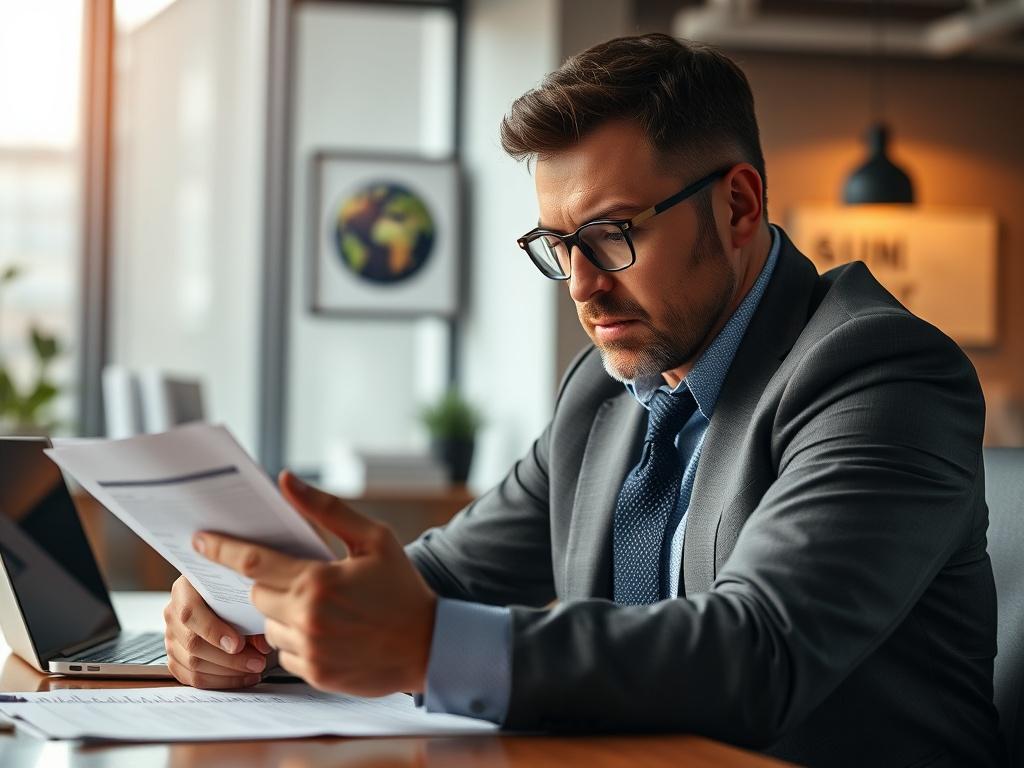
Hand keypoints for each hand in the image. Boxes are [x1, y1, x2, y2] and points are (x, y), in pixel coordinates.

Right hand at [163, 576, 272, 688]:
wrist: (217, 592)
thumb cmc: (231, 591)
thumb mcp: (240, 593)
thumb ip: (250, 617)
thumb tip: (262, 647)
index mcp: (185, 589)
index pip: (190, 613)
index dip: (214, 631)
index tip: (238, 644)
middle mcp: (173, 613)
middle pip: (193, 644)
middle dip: (230, 659)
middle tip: (257, 663)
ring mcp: (171, 637)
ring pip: (193, 665)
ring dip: (228, 673)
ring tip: (254, 670)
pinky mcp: (175, 657)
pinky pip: (192, 677)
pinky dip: (219, 681)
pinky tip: (241, 677)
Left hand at [192, 471, 437, 695]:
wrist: (429, 644)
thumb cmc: (401, 586)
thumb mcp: (373, 539)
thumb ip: (326, 510)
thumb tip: (285, 479)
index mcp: (318, 580)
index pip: (253, 563)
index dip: (221, 550)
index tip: (198, 540)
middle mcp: (307, 617)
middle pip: (257, 595)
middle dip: (270, 584)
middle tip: (302, 580)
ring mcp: (310, 650)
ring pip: (268, 626)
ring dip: (284, 615)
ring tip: (324, 610)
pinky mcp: (314, 675)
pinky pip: (285, 653)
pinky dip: (298, 641)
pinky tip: (329, 633)